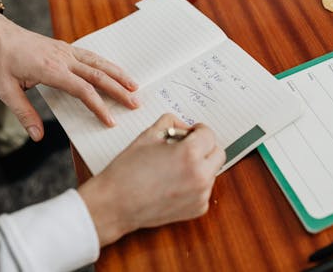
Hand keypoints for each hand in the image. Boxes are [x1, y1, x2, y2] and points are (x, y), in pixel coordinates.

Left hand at [0, 6, 138, 140]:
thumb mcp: (5, 91)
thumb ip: (24, 114)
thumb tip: (38, 137)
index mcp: (50, 70)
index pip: (83, 90)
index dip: (99, 107)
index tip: (111, 120)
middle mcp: (63, 58)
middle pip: (98, 75)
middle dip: (119, 90)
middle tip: (136, 103)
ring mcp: (66, 51)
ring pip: (99, 62)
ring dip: (119, 74)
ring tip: (135, 86)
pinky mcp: (66, 48)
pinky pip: (92, 56)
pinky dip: (107, 65)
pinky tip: (115, 71)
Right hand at [78, 114, 225, 246]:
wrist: (115, 204)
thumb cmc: (128, 170)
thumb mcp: (148, 136)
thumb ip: (170, 123)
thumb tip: (184, 126)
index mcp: (189, 154)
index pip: (209, 134)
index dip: (198, 130)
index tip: (190, 132)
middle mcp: (200, 176)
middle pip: (218, 153)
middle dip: (205, 147)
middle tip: (186, 147)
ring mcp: (201, 195)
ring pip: (212, 172)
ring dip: (200, 165)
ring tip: (175, 167)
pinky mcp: (197, 209)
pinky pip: (204, 190)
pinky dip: (194, 184)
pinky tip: (173, 183)